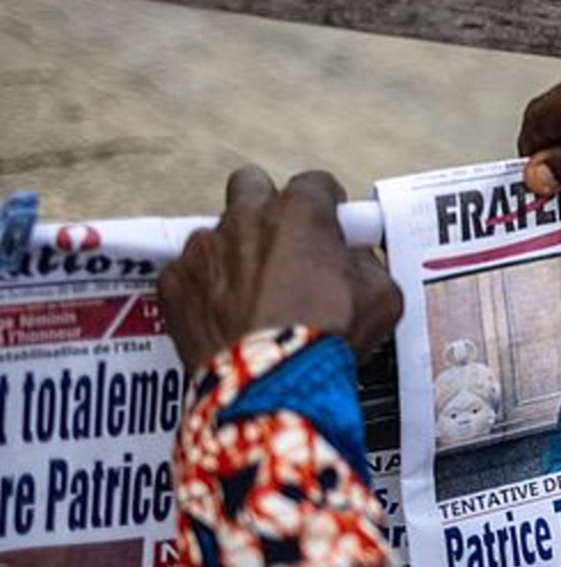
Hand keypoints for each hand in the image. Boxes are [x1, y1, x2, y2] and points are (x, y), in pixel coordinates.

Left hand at [157, 168, 402, 371]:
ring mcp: (204, 249)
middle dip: (265, 206)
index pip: (316, 184)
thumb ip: (367, 264)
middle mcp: (246, 218)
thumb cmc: (326, 337)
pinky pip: (187, 274)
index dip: (327, 206)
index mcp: (299, 212)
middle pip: (251, 185)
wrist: (272, 383)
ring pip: (216, 232)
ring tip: (252, 292)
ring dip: (233, 252)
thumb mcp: (381, 296)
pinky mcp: (174, 283)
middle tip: (282, 243)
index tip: (330, 228)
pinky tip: (223, 316)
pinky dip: (202, 290)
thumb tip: (356, 262)